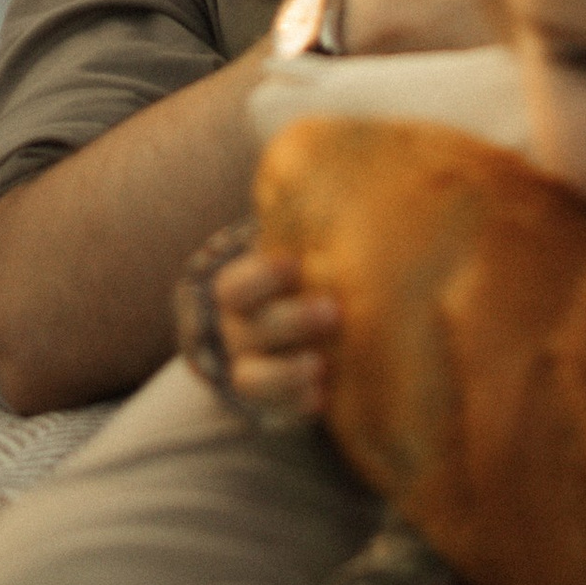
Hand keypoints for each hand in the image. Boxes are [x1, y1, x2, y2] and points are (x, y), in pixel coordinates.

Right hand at [214, 243, 337, 424]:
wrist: (283, 335)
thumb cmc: (301, 283)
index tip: (295, 263)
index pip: (235, 284)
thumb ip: (308, 234)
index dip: (261, 275)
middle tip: (332, 310)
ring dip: (285, 372)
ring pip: (251, 378)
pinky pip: (274, 413)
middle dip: (290, 320)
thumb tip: (350, 171)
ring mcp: (248, 370)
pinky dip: (297, 406)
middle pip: (249, 328)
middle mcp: (235, 331)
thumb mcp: (295, 254)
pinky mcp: (269, 406)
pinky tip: (323, 399)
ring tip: (320, 365)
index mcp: (237, 292)